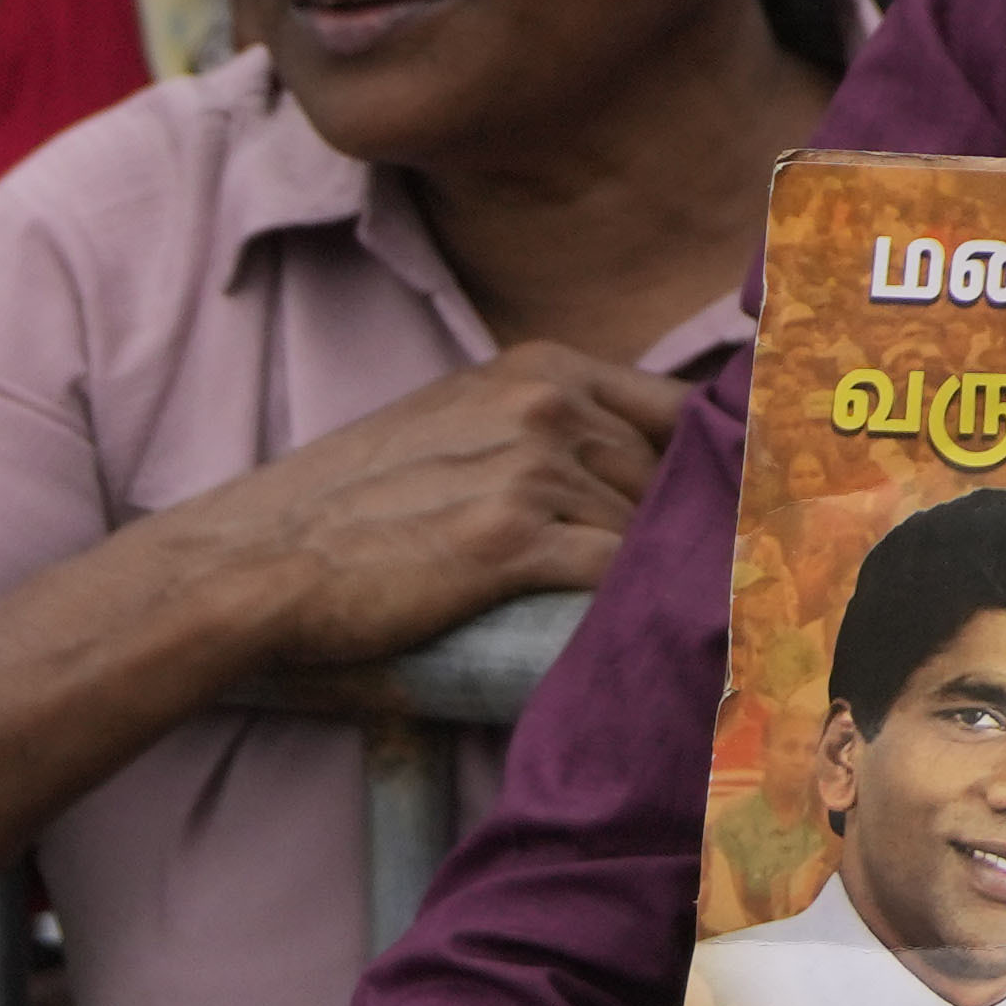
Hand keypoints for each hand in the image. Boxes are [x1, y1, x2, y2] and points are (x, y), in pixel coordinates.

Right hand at [178, 344, 685, 674]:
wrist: (256, 561)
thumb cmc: (352, 507)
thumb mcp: (459, 427)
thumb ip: (550, 434)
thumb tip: (647, 479)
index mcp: (542, 368)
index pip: (685, 412)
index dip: (724, 468)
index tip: (749, 512)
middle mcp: (547, 404)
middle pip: (674, 480)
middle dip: (684, 539)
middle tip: (697, 586)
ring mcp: (532, 468)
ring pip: (648, 532)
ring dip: (654, 580)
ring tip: (657, 619)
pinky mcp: (512, 542)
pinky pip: (616, 577)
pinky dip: (632, 610)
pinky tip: (634, 637)